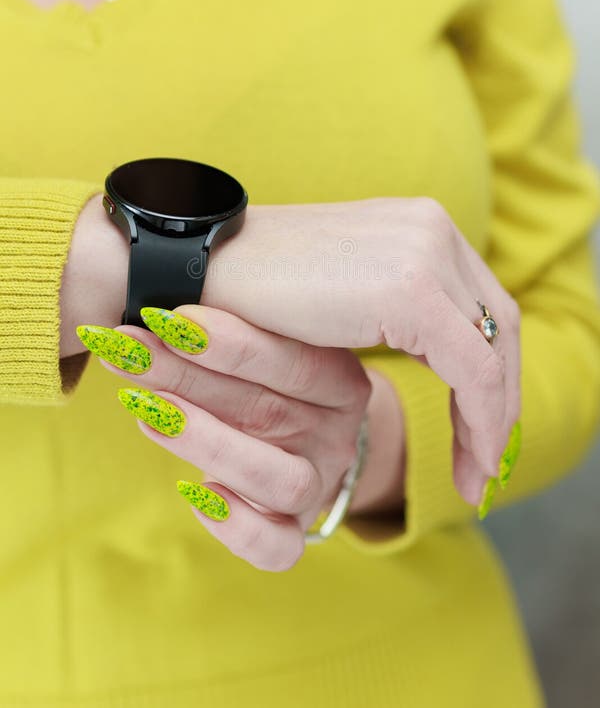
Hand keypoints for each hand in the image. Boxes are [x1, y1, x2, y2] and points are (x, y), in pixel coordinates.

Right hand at [66, 194, 519, 506]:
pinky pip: (472, 371)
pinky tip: (465, 464)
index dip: (492, 372)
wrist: (197, 266)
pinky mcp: (410, 289)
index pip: (482, 306)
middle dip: (502, 401)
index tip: (480, 431)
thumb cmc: (255, 292)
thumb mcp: (343, 297)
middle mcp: (432, 227)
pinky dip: (480, 422)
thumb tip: (431, 354)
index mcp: (418, 225)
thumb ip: (391, 310)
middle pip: (500, 327)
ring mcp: (425, 252)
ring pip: (495, 353)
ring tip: (475, 476)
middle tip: (486, 465)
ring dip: (493, 422)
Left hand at [81, 304, 375, 571]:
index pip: (294, 360)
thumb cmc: (270, 371)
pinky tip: (195, 494)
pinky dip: (236, 527)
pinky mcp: (298, 526)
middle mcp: (339, 431)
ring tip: (148, 411)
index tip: (167, 317)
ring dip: (207, 442)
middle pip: (268, 411)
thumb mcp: (269, 337)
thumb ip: (232, 319)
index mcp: (342, 378)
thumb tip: (160, 286)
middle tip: (127, 350)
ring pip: (279, 479)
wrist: (309, 426)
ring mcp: (321, 482)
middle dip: (186, 377)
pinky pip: (279, 545)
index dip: (231, 343)